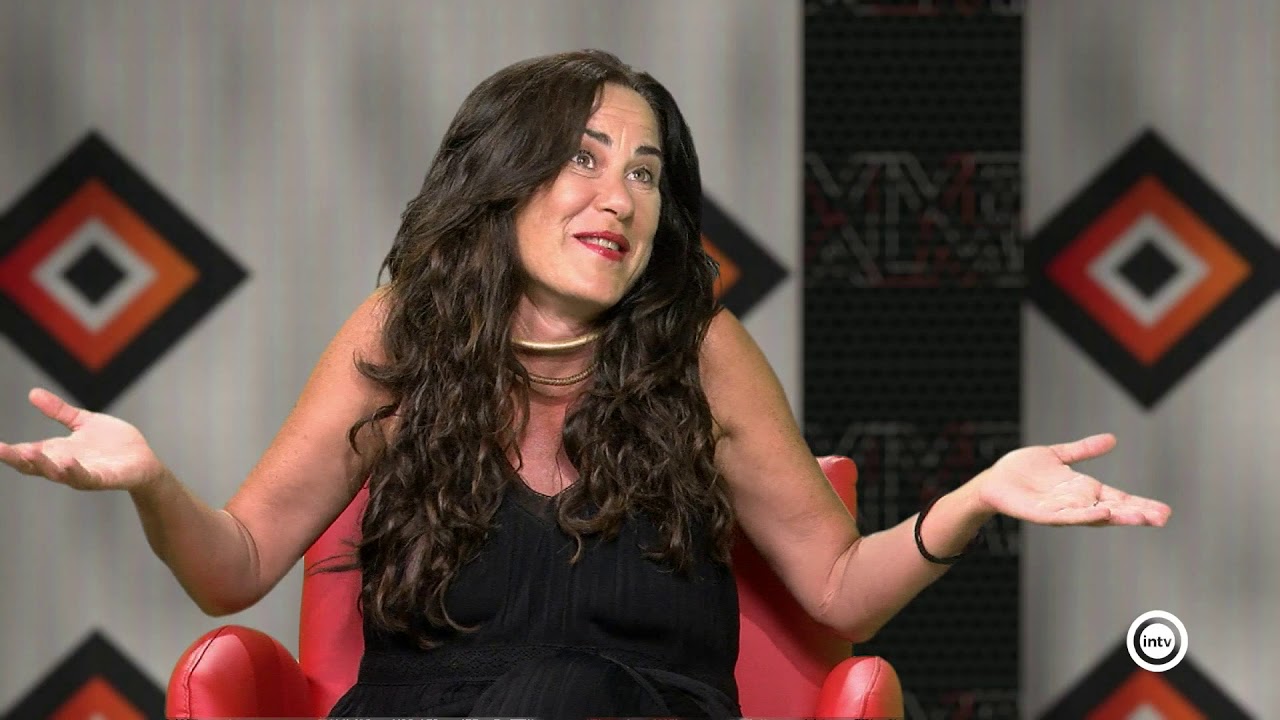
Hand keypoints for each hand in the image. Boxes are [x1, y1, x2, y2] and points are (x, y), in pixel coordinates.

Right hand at [0, 388, 165, 491]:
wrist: (143, 461)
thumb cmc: (112, 444)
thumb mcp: (83, 422)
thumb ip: (59, 411)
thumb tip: (33, 393)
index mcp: (57, 452)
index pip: (26, 453)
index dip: (7, 451)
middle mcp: (66, 465)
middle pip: (36, 465)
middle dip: (17, 459)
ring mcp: (85, 473)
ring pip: (59, 473)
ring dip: (44, 465)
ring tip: (29, 454)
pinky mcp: (105, 478)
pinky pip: (88, 477)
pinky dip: (76, 472)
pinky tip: (67, 463)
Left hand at [972, 433, 1170, 526]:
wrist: (994, 480)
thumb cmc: (1023, 470)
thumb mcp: (1059, 456)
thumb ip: (1084, 450)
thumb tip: (1112, 439)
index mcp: (1084, 490)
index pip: (1119, 499)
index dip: (1140, 505)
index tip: (1165, 511)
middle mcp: (1077, 503)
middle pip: (1113, 510)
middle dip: (1137, 514)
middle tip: (1163, 518)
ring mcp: (1063, 511)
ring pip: (1095, 516)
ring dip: (1118, 517)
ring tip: (1141, 518)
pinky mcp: (1045, 515)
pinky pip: (1068, 517)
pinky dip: (1086, 516)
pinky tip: (1102, 514)